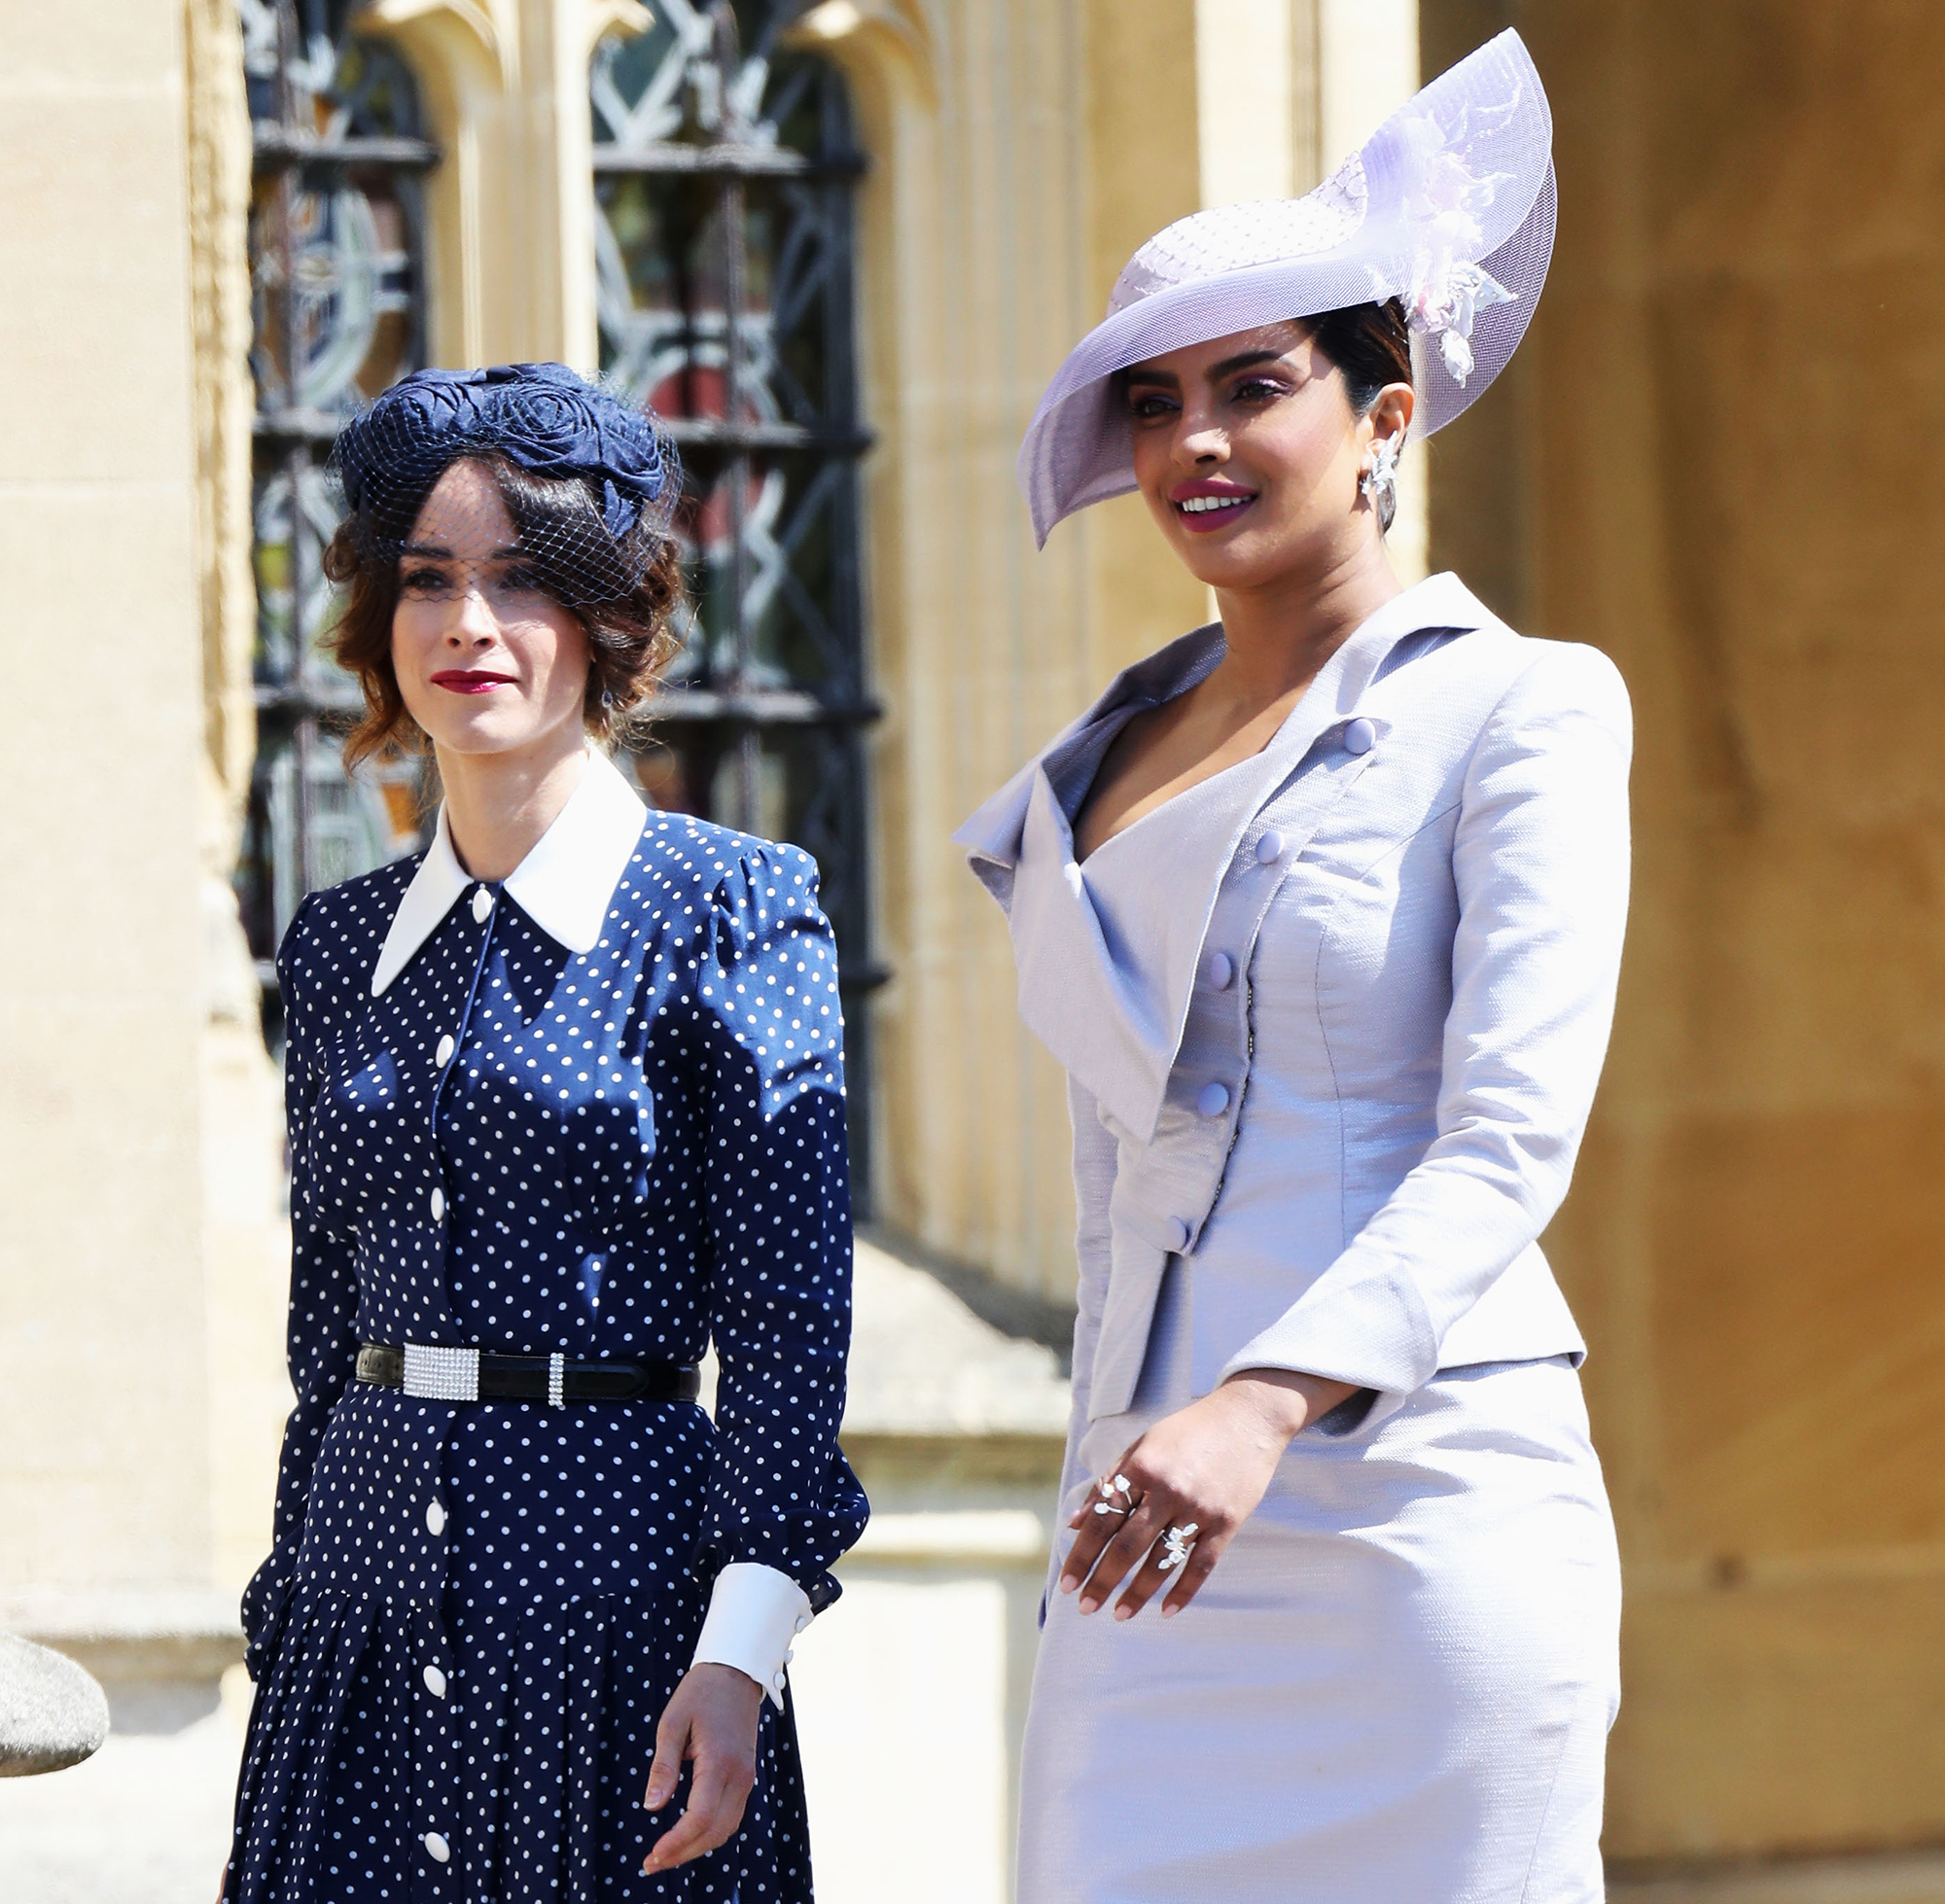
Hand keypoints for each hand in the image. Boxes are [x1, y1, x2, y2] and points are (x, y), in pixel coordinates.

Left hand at [642, 1662, 764, 1874]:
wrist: (736, 1671)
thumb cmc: (701, 1693)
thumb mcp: (672, 1723)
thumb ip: (663, 1766)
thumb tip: (651, 1807)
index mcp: (719, 1761)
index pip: (700, 1817)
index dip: (676, 1843)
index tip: (651, 1856)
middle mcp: (739, 1775)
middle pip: (715, 1831)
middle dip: (683, 1853)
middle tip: (652, 1864)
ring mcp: (747, 1777)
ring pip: (727, 1829)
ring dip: (698, 1847)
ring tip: (667, 1855)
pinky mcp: (747, 1775)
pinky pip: (732, 1815)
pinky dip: (711, 1833)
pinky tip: (690, 1836)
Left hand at [1059, 1369, 1355, 1620]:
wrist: (1247, 1418)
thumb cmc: (1187, 1432)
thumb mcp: (1142, 1446)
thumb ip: (1109, 1482)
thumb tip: (1075, 1522)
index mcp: (1141, 1467)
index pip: (1102, 1519)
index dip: (1082, 1554)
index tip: (1067, 1583)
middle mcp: (1167, 1489)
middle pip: (1127, 1545)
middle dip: (1103, 1580)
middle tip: (1086, 1608)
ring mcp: (1199, 1507)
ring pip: (1162, 1561)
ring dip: (1138, 1593)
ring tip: (1119, 1614)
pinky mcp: (1227, 1521)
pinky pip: (1201, 1565)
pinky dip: (1183, 1591)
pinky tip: (1166, 1611)